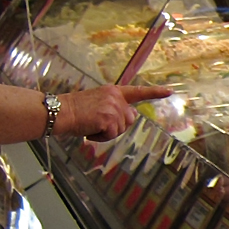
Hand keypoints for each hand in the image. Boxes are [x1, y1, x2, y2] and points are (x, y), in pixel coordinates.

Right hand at [55, 84, 171, 140]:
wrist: (59, 111)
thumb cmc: (74, 110)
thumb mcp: (98, 103)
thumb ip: (114, 108)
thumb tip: (129, 116)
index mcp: (113, 91)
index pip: (137, 92)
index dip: (154, 92)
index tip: (169, 92)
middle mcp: (115, 97)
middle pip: (129, 120)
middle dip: (116, 126)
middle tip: (96, 122)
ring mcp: (112, 107)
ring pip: (120, 129)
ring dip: (106, 132)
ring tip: (90, 125)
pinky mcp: (108, 119)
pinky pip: (110, 135)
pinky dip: (100, 137)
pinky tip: (89, 130)